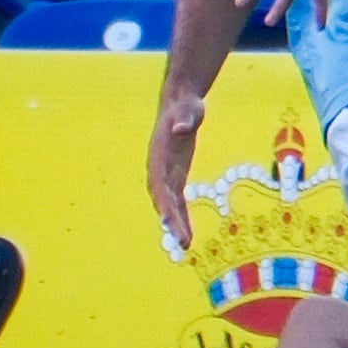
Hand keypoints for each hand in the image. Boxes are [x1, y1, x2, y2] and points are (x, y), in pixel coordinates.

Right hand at [146, 90, 203, 248]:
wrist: (181, 103)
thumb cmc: (185, 106)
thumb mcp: (189, 110)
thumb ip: (186, 119)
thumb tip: (180, 128)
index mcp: (158, 155)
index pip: (159, 184)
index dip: (164, 203)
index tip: (170, 221)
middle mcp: (158, 169)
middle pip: (163, 200)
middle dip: (171, 221)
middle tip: (183, 243)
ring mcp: (166, 174)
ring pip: (169, 204)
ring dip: (176, 224)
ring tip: (186, 245)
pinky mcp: (176, 176)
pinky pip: (177, 201)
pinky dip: (182, 216)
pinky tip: (188, 233)